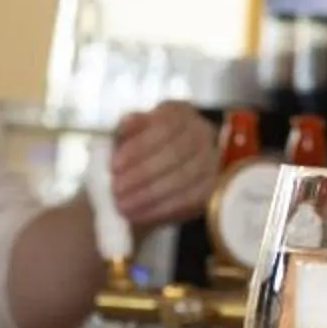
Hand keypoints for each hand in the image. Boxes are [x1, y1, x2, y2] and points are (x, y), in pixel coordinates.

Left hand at [107, 102, 221, 232]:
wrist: (161, 170)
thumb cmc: (141, 148)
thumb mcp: (130, 133)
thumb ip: (127, 128)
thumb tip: (126, 125)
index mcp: (179, 113)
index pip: (163, 128)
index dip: (138, 148)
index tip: (114, 166)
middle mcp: (201, 133)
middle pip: (176, 154)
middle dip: (142, 175)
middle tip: (116, 190)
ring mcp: (212, 161)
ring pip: (184, 179)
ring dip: (150, 195)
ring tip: (123, 206)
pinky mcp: (212, 188)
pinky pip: (190, 201)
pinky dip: (162, 209)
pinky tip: (140, 214)